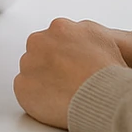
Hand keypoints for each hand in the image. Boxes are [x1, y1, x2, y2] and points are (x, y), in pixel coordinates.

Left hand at [13, 19, 131, 128]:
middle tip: (65, 82)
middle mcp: (39, 42)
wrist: (105, 96)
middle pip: (38, 53)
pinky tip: (54, 104)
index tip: (68, 67)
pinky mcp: (23, 87)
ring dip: (42, 81)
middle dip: (49, 66)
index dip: (61, 56)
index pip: (52, 39)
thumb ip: (82, 32)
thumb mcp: (101, 37)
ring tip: (63, 95)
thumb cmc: (108, 72)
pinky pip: (24, 91)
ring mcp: (29, 64)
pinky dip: (36, 98)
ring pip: (30, 71)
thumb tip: (75, 33)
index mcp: (59, 27)